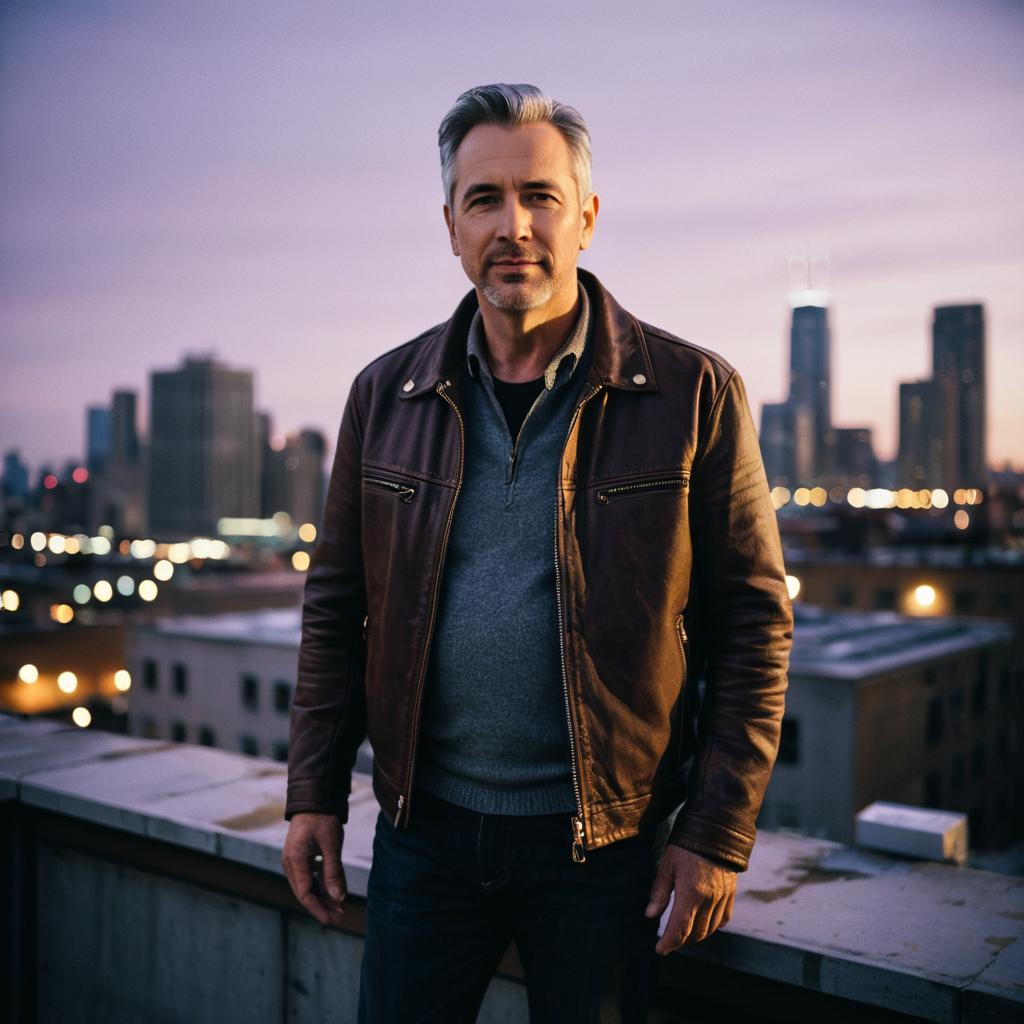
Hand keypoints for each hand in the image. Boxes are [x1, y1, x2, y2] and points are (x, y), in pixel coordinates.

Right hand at [281, 812, 347, 926]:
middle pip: (305, 892)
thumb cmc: (323, 820)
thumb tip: (338, 898)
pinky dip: (321, 884)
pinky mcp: (300, 857)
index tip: (332, 919)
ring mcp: (294, 860)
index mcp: (295, 860)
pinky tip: (334, 890)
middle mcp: (291, 863)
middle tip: (340, 916)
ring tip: (339, 906)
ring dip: (323, 896)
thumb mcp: (331, 845)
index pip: (304, 893)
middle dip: (322, 906)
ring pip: (307, 885)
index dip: (318, 909)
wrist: (314, 799)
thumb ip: (333, 871)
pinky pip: (310, 876)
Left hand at [644, 843, 735, 953]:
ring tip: (683, 934)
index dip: (669, 942)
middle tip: (668, 942)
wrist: (715, 828)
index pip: (680, 928)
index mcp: (691, 893)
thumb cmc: (685, 845)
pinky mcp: (731, 893)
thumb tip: (649, 915)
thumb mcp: (667, 865)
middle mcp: (709, 899)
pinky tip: (705, 925)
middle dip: (680, 941)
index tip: (659, 950)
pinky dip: (714, 926)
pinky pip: (724, 918)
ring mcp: (722, 897)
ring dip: (696, 936)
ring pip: (710, 929)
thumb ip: (659, 892)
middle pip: (695, 933)